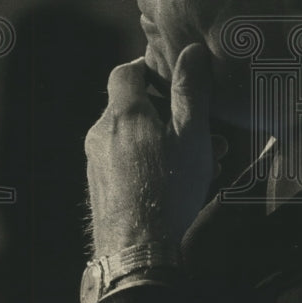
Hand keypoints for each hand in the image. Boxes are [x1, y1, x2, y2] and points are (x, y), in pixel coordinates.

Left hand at [84, 42, 222, 256]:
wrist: (137, 251)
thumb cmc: (169, 189)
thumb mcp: (191, 135)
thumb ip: (191, 91)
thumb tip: (191, 51)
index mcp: (123, 113)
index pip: (125, 72)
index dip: (149, 68)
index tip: (174, 78)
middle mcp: (101, 133)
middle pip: (133, 106)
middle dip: (170, 113)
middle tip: (204, 130)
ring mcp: (96, 161)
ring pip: (133, 136)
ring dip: (166, 140)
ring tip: (202, 160)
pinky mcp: (100, 186)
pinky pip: (125, 160)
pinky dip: (150, 160)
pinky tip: (178, 181)